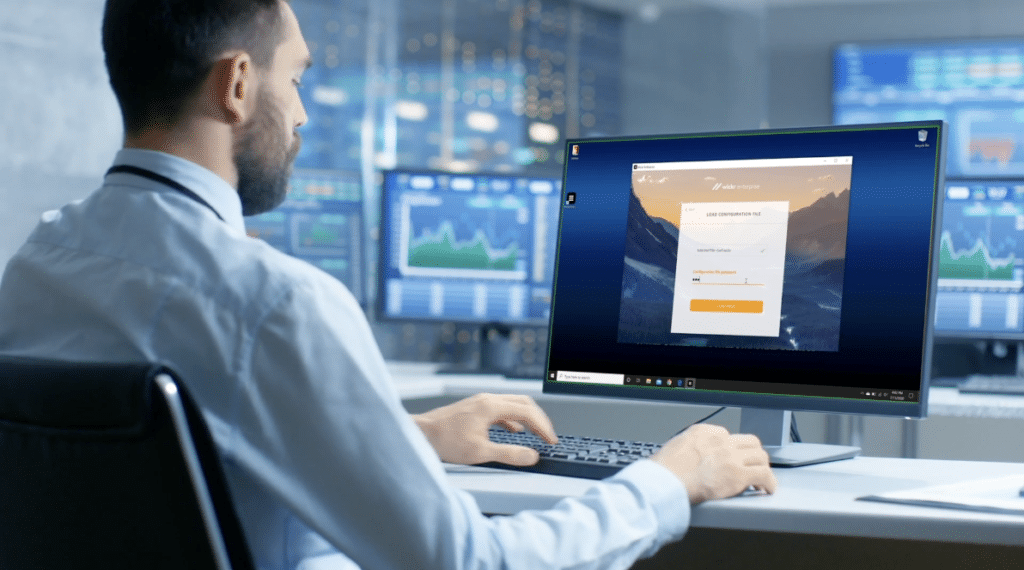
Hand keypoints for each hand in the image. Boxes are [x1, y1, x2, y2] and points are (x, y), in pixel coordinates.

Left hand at [412, 393, 557, 465]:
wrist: (420, 433)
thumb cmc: (445, 441)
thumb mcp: (480, 453)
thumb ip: (509, 454)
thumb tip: (532, 456)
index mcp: (491, 406)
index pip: (528, 411)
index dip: (543, 427)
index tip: (551, 441)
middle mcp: (487, 399)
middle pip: (524, 403)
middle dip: (539, 419)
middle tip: (549, 436)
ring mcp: (480, 402)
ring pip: (513, 404)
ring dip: (528, 418)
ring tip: (537, 434)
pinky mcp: (474, 408)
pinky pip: (502, 409)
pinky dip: (514, 419)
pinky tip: (515, 430)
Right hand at [651, 423, 777, 504]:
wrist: (665, 483)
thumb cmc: (664, 471)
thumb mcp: (674, 447)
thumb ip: (689, 448)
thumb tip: (690, 458)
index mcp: (704, 432)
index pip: (729, 436)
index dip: (734, 450)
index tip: (734, 459)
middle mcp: (721, 441)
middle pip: (750, 442)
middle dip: (753, 454)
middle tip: (752, 465)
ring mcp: (732, 457)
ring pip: (761, 457)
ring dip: (762, 468)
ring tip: (761, 479)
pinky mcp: (739, 475)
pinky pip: (764, 475)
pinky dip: (769, 482)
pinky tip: (767, 489)